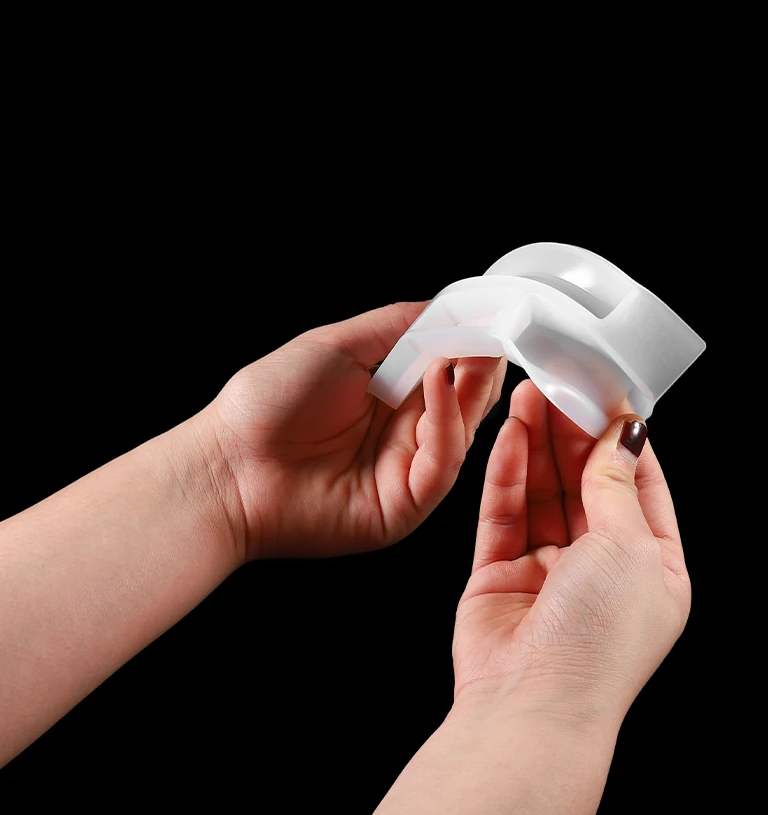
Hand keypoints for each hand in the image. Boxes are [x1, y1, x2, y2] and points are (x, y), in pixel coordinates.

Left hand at [204, 301, 505, 559]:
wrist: (226, 467)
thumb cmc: (267, 405)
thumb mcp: (339, 346)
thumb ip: (399, 325)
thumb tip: (455, 308)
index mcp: (392, 397)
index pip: (452, 370)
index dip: (473, 344)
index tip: (493, 315)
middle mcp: (405, 434)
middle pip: (466, 401)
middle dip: (482, 365)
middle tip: (493, 332)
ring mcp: (406, 472)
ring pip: (463, 431)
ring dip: (469, 387)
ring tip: (463, 352)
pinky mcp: (405, 506)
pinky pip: (442, 464)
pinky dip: (446, 421)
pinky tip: (437, 385)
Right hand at [453, 379, 690, 726]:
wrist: (532, 709)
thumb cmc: (598, 641)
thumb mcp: (629, 548)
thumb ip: (617, 485)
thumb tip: (624, 433)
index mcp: (653, 567)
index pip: (641, 484)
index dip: (622, 437)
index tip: (606, 392)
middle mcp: (603, 568)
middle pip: (587, 482)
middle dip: (573, 432)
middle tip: (559, 382)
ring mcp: (550, 571)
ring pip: (544, 491)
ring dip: (538, 443)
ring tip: (531, 392)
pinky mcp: (502, 573)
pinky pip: (505, 512)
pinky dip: (508, 472)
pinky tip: (511, 434)